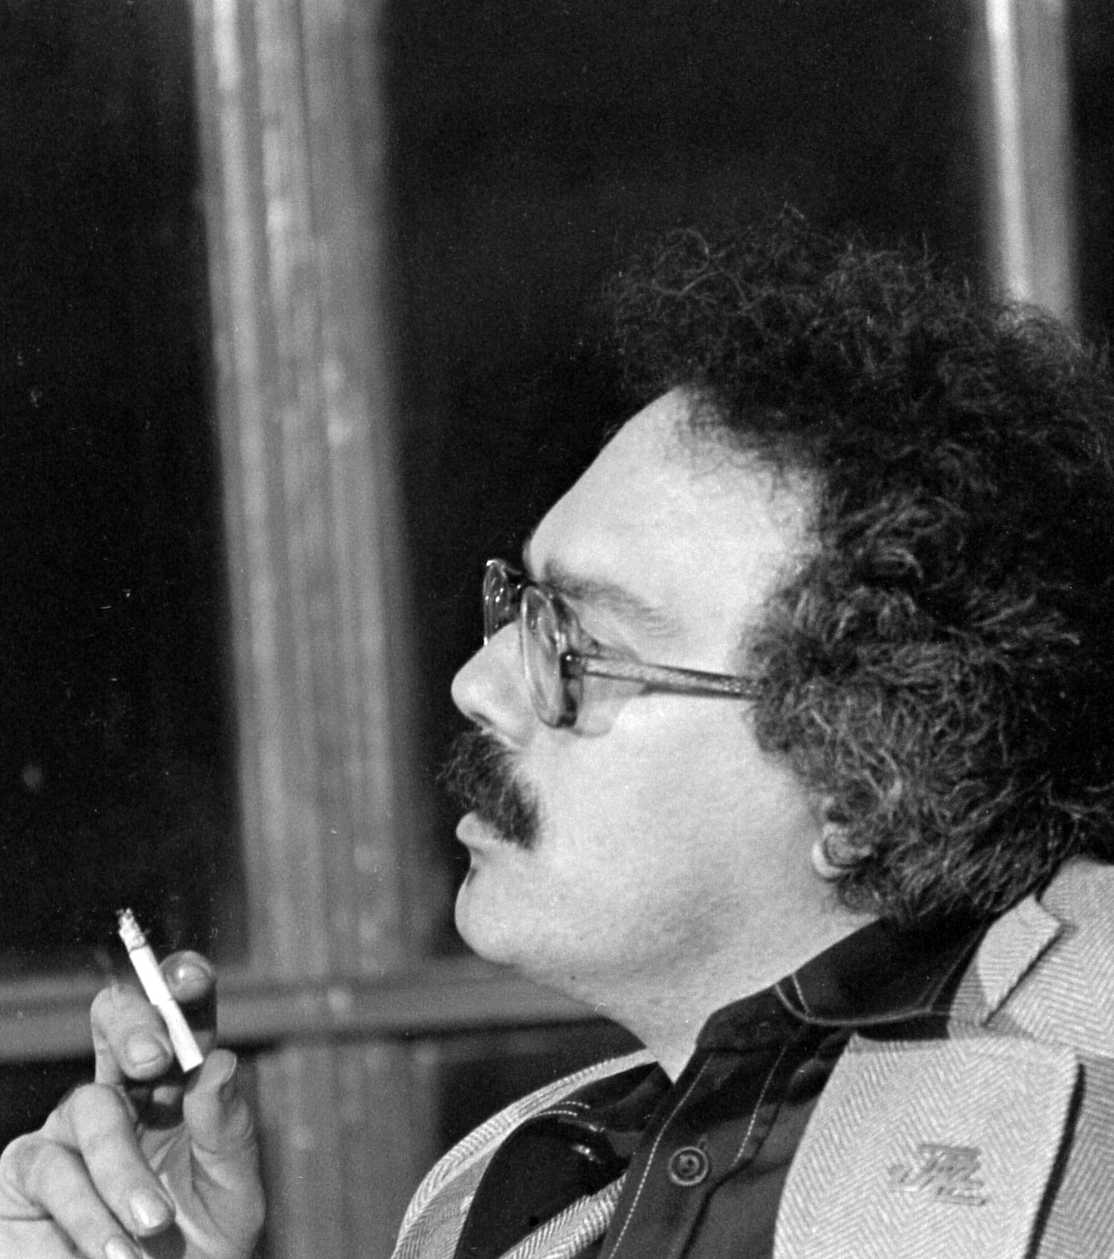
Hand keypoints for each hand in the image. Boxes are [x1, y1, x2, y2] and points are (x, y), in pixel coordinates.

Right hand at [0, 953, 263, 1258]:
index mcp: (181, 1086)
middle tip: (156, 1057)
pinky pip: (51, 1169)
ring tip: (153, 1228)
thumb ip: (228, 1133)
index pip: (182, 1019)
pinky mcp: (25, 1174)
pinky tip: (112, 1253)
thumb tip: (219, 1065)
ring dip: (124, 1171)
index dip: (182, 985)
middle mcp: (124, 1093)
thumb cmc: (200, 1253)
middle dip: (135, 1025)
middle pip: (117, 1022)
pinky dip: (87, 1214)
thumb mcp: (233, 1196)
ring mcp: (70, 1129)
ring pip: (91, 1108)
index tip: (191, 976)